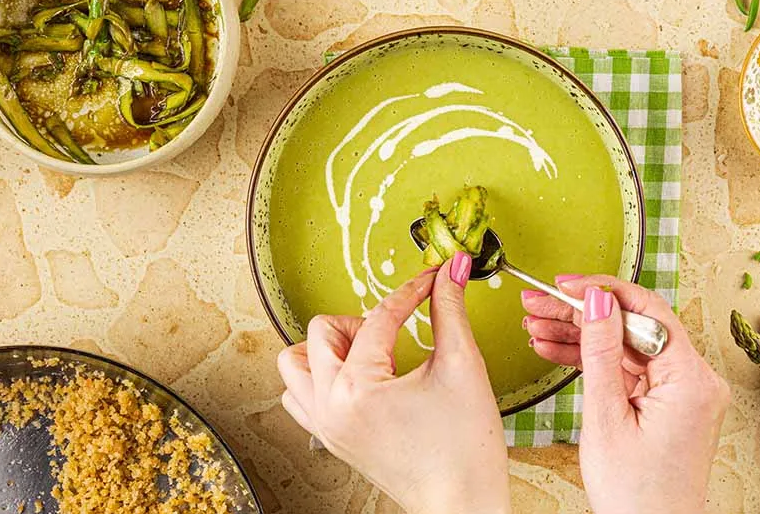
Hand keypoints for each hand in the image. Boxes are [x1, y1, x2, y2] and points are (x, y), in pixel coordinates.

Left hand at [277, 253, 510, 513]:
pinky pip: (298, 396)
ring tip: (369, 355)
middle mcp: (329, 406)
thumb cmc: (465, 448)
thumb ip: (451, 310)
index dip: (411, 292)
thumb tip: (451, 269)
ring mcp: (324, 425)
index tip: (432, 278)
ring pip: (294, 364)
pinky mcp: (329, 438)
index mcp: (359, 388)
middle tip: (397, 333)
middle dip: (362, 321)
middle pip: (321, 332)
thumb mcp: (463, 366)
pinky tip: (358, 379)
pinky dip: (319, 379)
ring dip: (328, 349)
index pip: (379, 318)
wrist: (462, 502)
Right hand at [522, 275, 730, 513]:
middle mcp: (696, 379)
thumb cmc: (637, 496)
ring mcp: (683, 391)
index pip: (646, 311)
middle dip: (581, 313)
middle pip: (633, 324)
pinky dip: (595, 360)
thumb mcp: (607, 418)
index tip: (564, 284)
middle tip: (537, 305)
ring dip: (581, 335)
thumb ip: (601, 352)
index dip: (601, 291)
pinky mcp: (669, 402)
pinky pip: (629, 368)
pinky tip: (556, 349)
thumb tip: (597, 299)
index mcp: (691, 380)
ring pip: (627, 344)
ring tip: (536, 326)